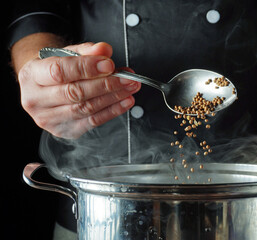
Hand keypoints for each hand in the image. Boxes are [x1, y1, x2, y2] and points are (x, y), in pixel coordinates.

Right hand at [17, 42, 140, 137]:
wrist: (44, 87)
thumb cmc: (57, 69)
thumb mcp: (67, 53)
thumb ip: (86, 51)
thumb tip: (104, 50)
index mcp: (31, 75)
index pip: (59, 71)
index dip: (87, 68)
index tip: (109, 65)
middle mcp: (35, 99)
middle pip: (75, 93)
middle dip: (106, 84)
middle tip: (127, 78)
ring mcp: (49, 119)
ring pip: (86, 108)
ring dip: (113, 98)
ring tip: (130, 87)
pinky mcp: (65, 131)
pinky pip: (93, 122)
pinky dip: (113, 111)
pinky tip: (125, 101)